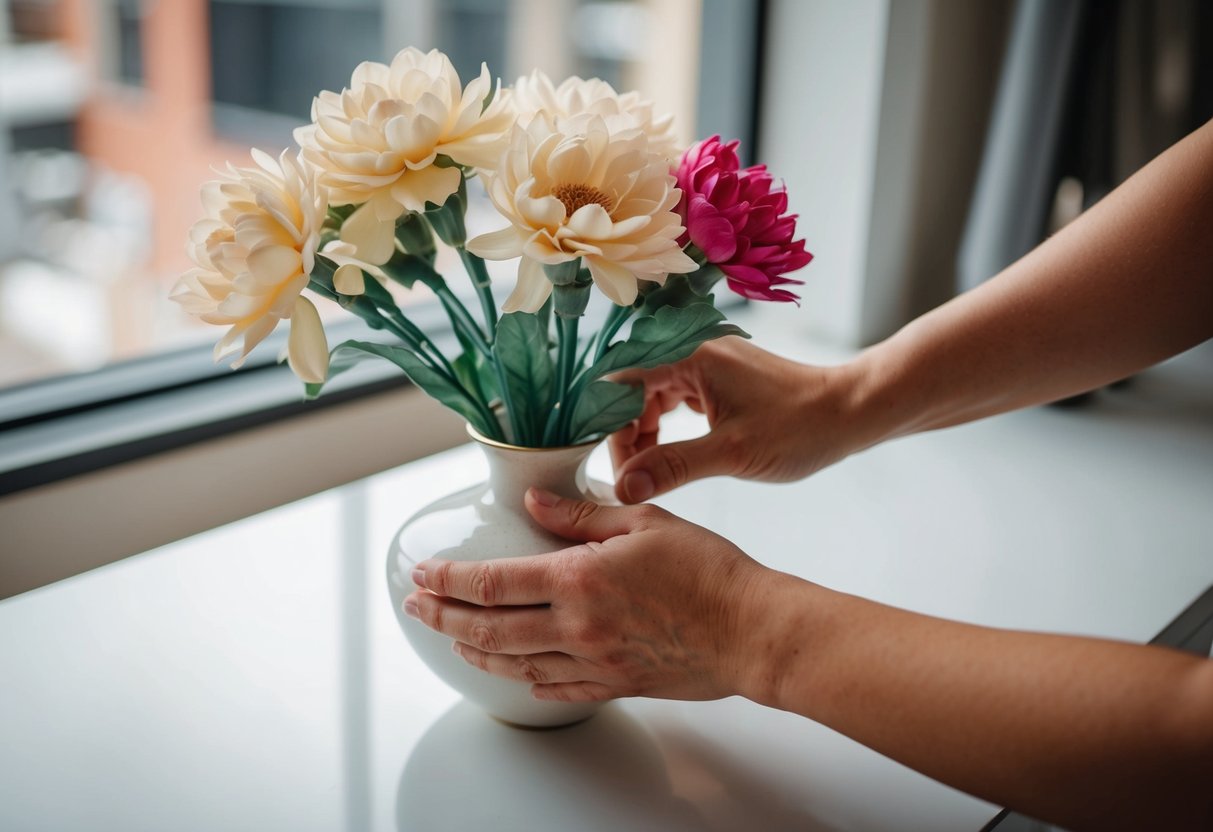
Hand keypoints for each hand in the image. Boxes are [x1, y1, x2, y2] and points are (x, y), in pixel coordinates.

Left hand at [404, 488, 775, 702]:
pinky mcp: (616, 684)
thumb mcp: (643, 522)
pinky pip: (557, 689)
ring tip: (454, 638)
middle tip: (417, 608)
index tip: (422, 572)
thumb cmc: (708, 570)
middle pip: (489, 628)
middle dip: (444, 617)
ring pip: (515, 664)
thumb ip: (579, 514)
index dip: (449, 579)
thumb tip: (532, 503)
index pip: (492, 582)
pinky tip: (518, 675)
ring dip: (476, 651)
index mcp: (579, 579)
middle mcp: (576, 626)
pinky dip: (528, 682)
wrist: (752, 629)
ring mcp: (594, 662)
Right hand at [609, 336, 864, 502]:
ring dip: (645, 432)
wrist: (853, 412)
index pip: (623, 384)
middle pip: (636, 389)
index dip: (607, 425)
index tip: (606, 466)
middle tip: (628, 478)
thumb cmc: (800, 427)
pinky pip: (678, 397)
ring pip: (656, 395)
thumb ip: (672, 467)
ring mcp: (711, 364)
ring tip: (648, 472)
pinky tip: (671, 453)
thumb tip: (623, 488)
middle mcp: (696, 351)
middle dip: (626, 434)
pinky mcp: (723, 379)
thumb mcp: (731, 453)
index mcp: (691, 357)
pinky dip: (667, 426)